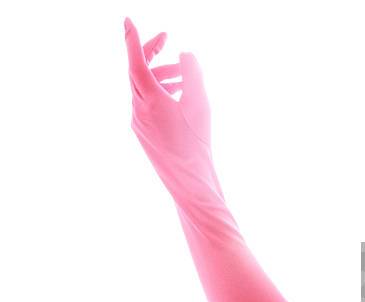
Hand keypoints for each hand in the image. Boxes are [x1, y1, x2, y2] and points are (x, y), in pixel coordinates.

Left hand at [124, 17, 210, 162]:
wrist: (189, 181)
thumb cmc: (197, 143)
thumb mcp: (200, 102)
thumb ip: (192, 73)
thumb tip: (185, 56)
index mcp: (149, 99)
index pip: (135, 61)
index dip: (133, 39)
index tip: (128, 22)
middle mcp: (137, 110)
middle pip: (138, 72)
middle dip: (152, 54)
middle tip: (166, 40)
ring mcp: (138, 124)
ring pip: (143, 89)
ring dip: (161, 76)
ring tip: (183, 76)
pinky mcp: (144, 134)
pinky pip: (146, 105)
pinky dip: (160, 93)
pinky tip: (178, 98)